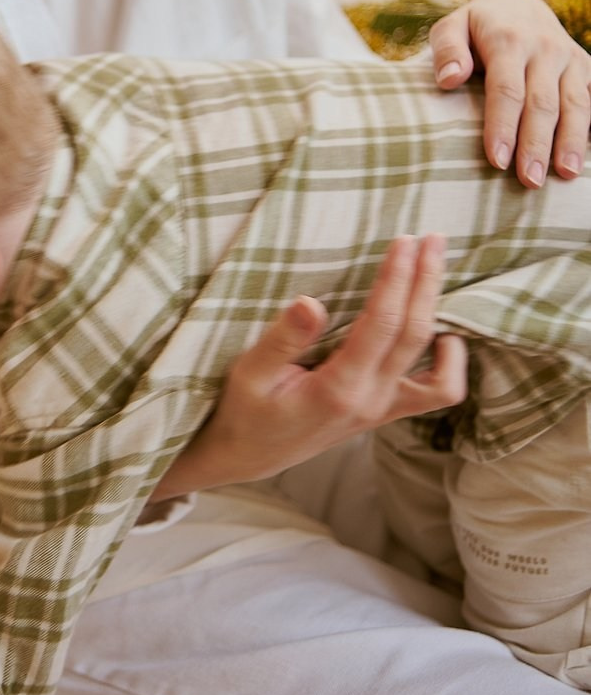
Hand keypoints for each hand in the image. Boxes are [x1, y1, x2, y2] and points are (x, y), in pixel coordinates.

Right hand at [153, 235, 466, 495]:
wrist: (249, 456)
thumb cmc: (243, 410)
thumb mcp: (249, 373)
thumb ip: (282, 340)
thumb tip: (310, 302)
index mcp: (337, 389)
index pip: (381, 325)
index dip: (396, 279)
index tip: (403, 241)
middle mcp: (370, 401)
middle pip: (416, 334)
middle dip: (426, 281)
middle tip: (434, 238)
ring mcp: (382, 410)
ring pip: (438, 366)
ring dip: (443, 316)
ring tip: (438, 276)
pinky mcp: (385, 412)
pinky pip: (437, 393)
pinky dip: (451, 363)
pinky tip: (444, 334)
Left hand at [428, 0, 590, 185]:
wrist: (517, 4)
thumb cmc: (475, 26)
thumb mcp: (451, 26)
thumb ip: (446, 50)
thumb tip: (449, 80)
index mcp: (509, 40)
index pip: (507, 89)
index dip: (503, 126)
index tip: (497, 161)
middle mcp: (545, 49)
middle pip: (543, 103)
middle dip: (537, 144)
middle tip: (530, 181)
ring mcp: (570, 58)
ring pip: (577, 104)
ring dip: (571, 141)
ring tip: (565, 175)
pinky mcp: (587, 67)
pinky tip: (585, 157)